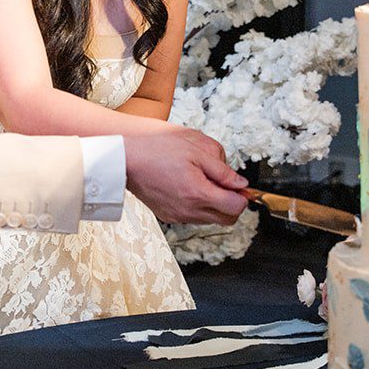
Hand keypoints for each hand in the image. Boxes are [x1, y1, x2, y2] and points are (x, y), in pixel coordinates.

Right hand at [122, 127, 248, 224]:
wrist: (126, 158)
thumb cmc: (158, 148)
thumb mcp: (196, 150)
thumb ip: (223, 171)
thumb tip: (240, 184)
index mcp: (198, 193)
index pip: (236, 208)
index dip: (242, 196)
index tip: (239, 184)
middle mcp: (188, 211)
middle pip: (227, 220)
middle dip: (232, 204)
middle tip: (226, 184)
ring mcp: (177, 216)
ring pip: (211, 219)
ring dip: (216, 205)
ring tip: (204, 181)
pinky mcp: (168, 216)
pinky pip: (193, 217)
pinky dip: (199, 206)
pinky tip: (190, 186)